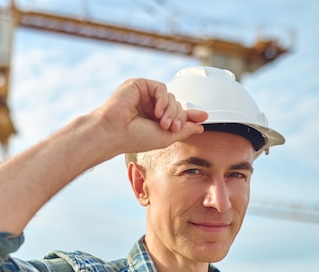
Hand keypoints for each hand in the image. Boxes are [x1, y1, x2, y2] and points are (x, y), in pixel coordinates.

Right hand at [92, 78, 207, 155]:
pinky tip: (157, 111)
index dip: (190, 115)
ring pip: (170, 96)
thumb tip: (199, 127)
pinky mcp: (138, 85)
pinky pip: (160, 88)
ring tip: (163, 123)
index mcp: (153, 119)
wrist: (114, 132)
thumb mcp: (165, 137)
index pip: (175, 113)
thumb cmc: (133, 138)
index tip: (204, 117)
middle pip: (175, 104)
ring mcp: (143, 95)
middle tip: (171, 127)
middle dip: (178, 116)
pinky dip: (163, 100)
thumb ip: (183, 130)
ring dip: (171, 111)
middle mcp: (149, 106)